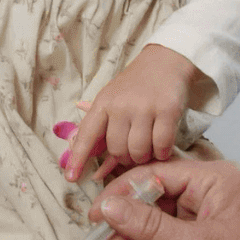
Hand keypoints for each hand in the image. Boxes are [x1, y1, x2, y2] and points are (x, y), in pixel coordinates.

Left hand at [63, 45, 201, 182]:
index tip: (71, 178)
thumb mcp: (112, 100)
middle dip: (125, 157)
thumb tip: (88, 161)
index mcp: (103, 103)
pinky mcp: (168, 110)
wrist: (164, 61)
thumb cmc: (135, 86)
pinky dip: (162, 152)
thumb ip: (101, 129)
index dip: (78, 158)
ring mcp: (145, 108)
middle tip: (133, 148)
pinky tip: (162, 144)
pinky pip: (162, 146)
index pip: (87, 135)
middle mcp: (121, 106)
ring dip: (144, 156)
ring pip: (138, 151)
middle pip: (117, 150)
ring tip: (148, 146)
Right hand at [93, 161, 239, 239]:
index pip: (154, 173)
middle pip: (151, 206)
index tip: (97, 216)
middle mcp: (207, 191)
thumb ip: (151, 225)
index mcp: (213, 178)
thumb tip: (112, 206)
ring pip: (156, 231)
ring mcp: (203, 215)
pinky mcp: (200, 238)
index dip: (122, 194)